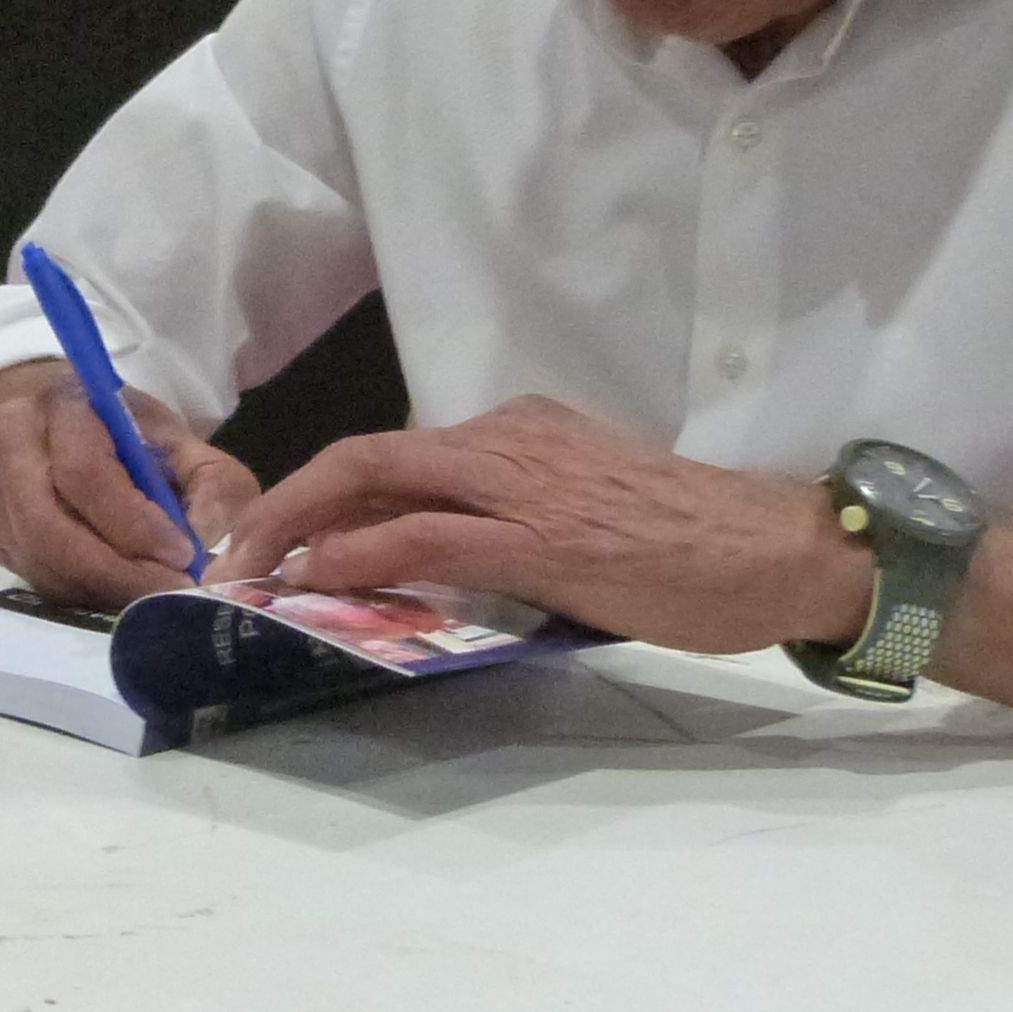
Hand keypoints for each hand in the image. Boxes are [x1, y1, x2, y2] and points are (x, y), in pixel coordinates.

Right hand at [0, 360, 261, 608]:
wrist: (49, 419)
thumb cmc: (120, 427)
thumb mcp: (178, 437)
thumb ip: (210, 484)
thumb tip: (205, 547)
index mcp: (60, 405)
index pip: (85, 475)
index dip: (134, 524)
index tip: (181, 555)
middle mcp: (11, 446)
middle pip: (49, 530)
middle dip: (116, 574)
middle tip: (168, 594)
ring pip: (39, 562)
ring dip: (100, 590)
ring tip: (150, 595)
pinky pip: (36, 579)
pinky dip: (83, 594)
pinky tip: (119, 590)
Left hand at [216, 395, 867, 653]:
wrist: (779, 547)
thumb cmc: (697, 545)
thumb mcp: (587, 514)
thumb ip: (514, 527)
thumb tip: (444, 568)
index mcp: (521, 432)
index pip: (397, 452)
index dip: (323, 491)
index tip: (278, 534)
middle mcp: (509, 440)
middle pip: (364, 454)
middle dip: (283, 501)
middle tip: (233, 556)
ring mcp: (522, 485)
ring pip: (377, 482)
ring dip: (299, 528)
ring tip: (253, 575)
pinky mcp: (541, 540)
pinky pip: (425, 536)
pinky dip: (360, 554)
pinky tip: (322, 579)